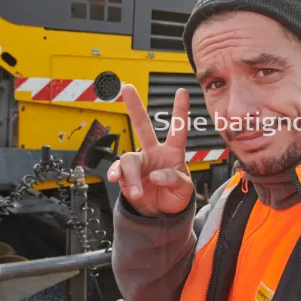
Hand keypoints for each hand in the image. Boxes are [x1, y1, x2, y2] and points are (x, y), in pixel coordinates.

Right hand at [107, 84, 192, 216]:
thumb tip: (156, 175)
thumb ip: (174, 180)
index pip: (178, 130)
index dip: (180, 111)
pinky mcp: (126, 174)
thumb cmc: (175, 196)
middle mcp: (153, 152)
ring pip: (129, 158)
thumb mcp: (184, 190)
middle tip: (128, 87)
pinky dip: (116, 174)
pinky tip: (115, 179)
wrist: (159, 213)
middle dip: (135, 107)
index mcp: (173, 153)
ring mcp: (139, 162)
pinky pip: (118, 169)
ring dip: (132, 176)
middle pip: (143, 126)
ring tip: (138, 193)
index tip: (182, 91)